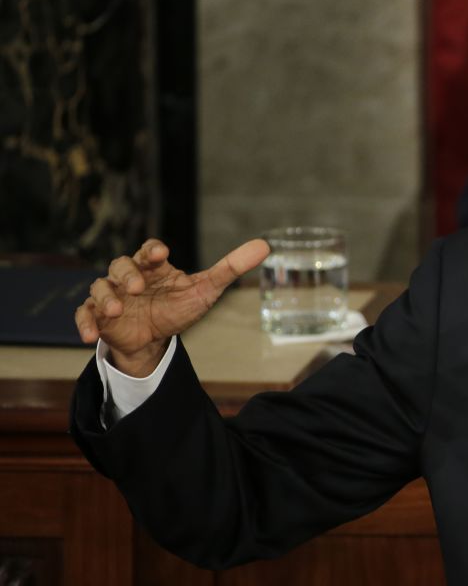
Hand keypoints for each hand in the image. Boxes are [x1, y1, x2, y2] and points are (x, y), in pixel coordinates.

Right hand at [75, 238, 269, 375]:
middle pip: (120, 264)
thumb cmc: (178, 307)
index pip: (148, 250)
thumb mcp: (206, 290)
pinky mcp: (100, 317)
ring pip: (99, 288)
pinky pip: (85, 315)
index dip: (151, 250)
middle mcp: (129, 277)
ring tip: (117, 311)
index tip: (160, 254)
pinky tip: (91, 335)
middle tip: (138, 287)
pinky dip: (86, 323)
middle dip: (127, 274)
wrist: (156, 339)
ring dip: (106, 298)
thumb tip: (264, 245)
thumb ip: (231, 268)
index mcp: (153, 267)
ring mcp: (112, 296)